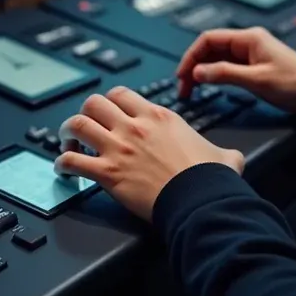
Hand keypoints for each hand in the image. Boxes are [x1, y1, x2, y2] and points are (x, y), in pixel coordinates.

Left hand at [54, 87, 244, 221]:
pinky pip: (72, 161)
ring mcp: (119, 148)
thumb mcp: (223, 155)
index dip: (110, 102)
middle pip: (93, 102)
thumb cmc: (211, 180)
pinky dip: (63, 163)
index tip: (108, 113)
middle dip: (85, 113)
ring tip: (67, 143)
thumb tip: (232, 158)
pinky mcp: (108, 173)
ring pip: (77, 124)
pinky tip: (63, 169)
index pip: (121, 94)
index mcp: (158, 117)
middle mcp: (134, 127)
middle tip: (84, 127)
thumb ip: (223, 151)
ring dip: (67, 133)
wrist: (202, 201)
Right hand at [176, 27, 295, 116]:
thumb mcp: (256, 80)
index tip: (182, 75)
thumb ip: (224, 74)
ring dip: (202, 72)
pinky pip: (226, 67)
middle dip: (194, 66)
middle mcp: (248, 43)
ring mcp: (250, 54)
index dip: (191, 56)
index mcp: (248, 39)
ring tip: (192, 90)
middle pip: (210, 49)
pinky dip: (214, 76)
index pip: (209, 40)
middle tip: (184, 87)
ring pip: (217, 59)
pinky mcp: (254, 66)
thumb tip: (197, 72)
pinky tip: (209, 86)